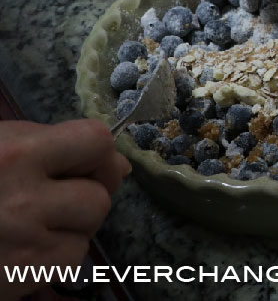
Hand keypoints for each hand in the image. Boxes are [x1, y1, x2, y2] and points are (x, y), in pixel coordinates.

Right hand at [0, 119, 129, 299]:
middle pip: (99, 198)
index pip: (97, 143)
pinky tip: (26, 246)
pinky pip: (65, 267)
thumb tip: (119, 165)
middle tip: (57, 194)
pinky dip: (54, 258)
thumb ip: (58, 145)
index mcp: (19, 154)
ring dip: (71, 230)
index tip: (88, 160)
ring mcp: (20, 247)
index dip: (100, 152)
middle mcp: (23, 202)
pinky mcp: (16, 282)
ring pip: (86, 238)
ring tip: (37, 221)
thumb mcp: (4, 142)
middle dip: (86, 195)